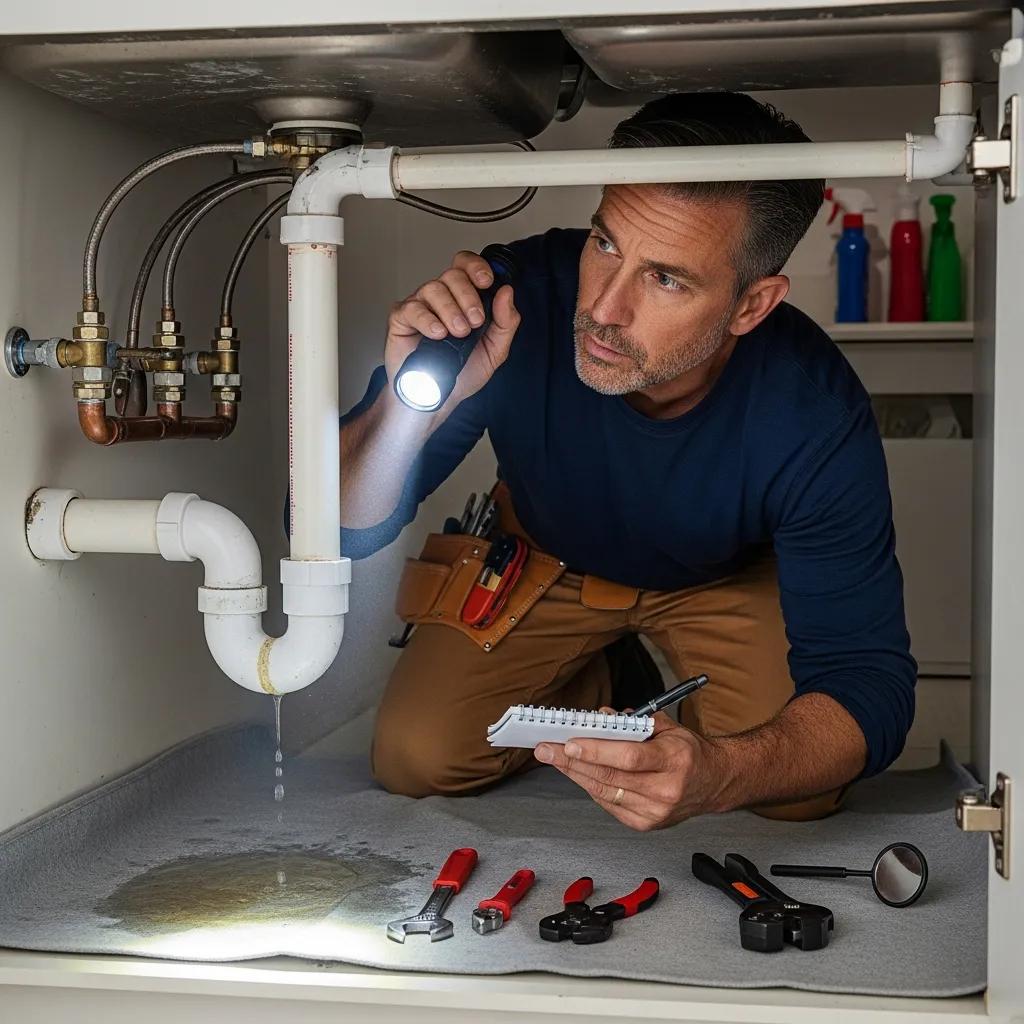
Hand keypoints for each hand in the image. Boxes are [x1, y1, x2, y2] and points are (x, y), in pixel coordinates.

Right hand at [384, 250, 519, 415]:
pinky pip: (412, 308)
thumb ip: (505, 322)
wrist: (438, 398)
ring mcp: (420, 306)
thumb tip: (507, 292)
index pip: (466, 266)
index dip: (476, 267)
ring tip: (458, 333)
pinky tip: (438, 334)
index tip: (487, 282)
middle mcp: (441, 297)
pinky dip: (427, 320)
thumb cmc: (463, 372)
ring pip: (434, 288)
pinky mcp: (401, 319)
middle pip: (452, 275)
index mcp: (463, 298)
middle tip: (475, 322)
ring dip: (450, 310)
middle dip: (468, 296)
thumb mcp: (495, 350)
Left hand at [533, 711, 722, 830]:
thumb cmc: (689, 752)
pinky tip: (577, 773)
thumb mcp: (668, 727)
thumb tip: (599, 717)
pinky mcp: (645, 824)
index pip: (629, 757)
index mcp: (675, 760)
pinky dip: (590, 787)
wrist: (715, 782)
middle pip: (610, 776)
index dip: (596, 751)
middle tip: (545, 749)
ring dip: (574, 774)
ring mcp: (655, 812)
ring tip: (553, 758)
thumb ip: (633, 721)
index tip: (569, 742)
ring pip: (604, 792)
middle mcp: (666, 790)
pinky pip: (609, 803)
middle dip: (571, 762)